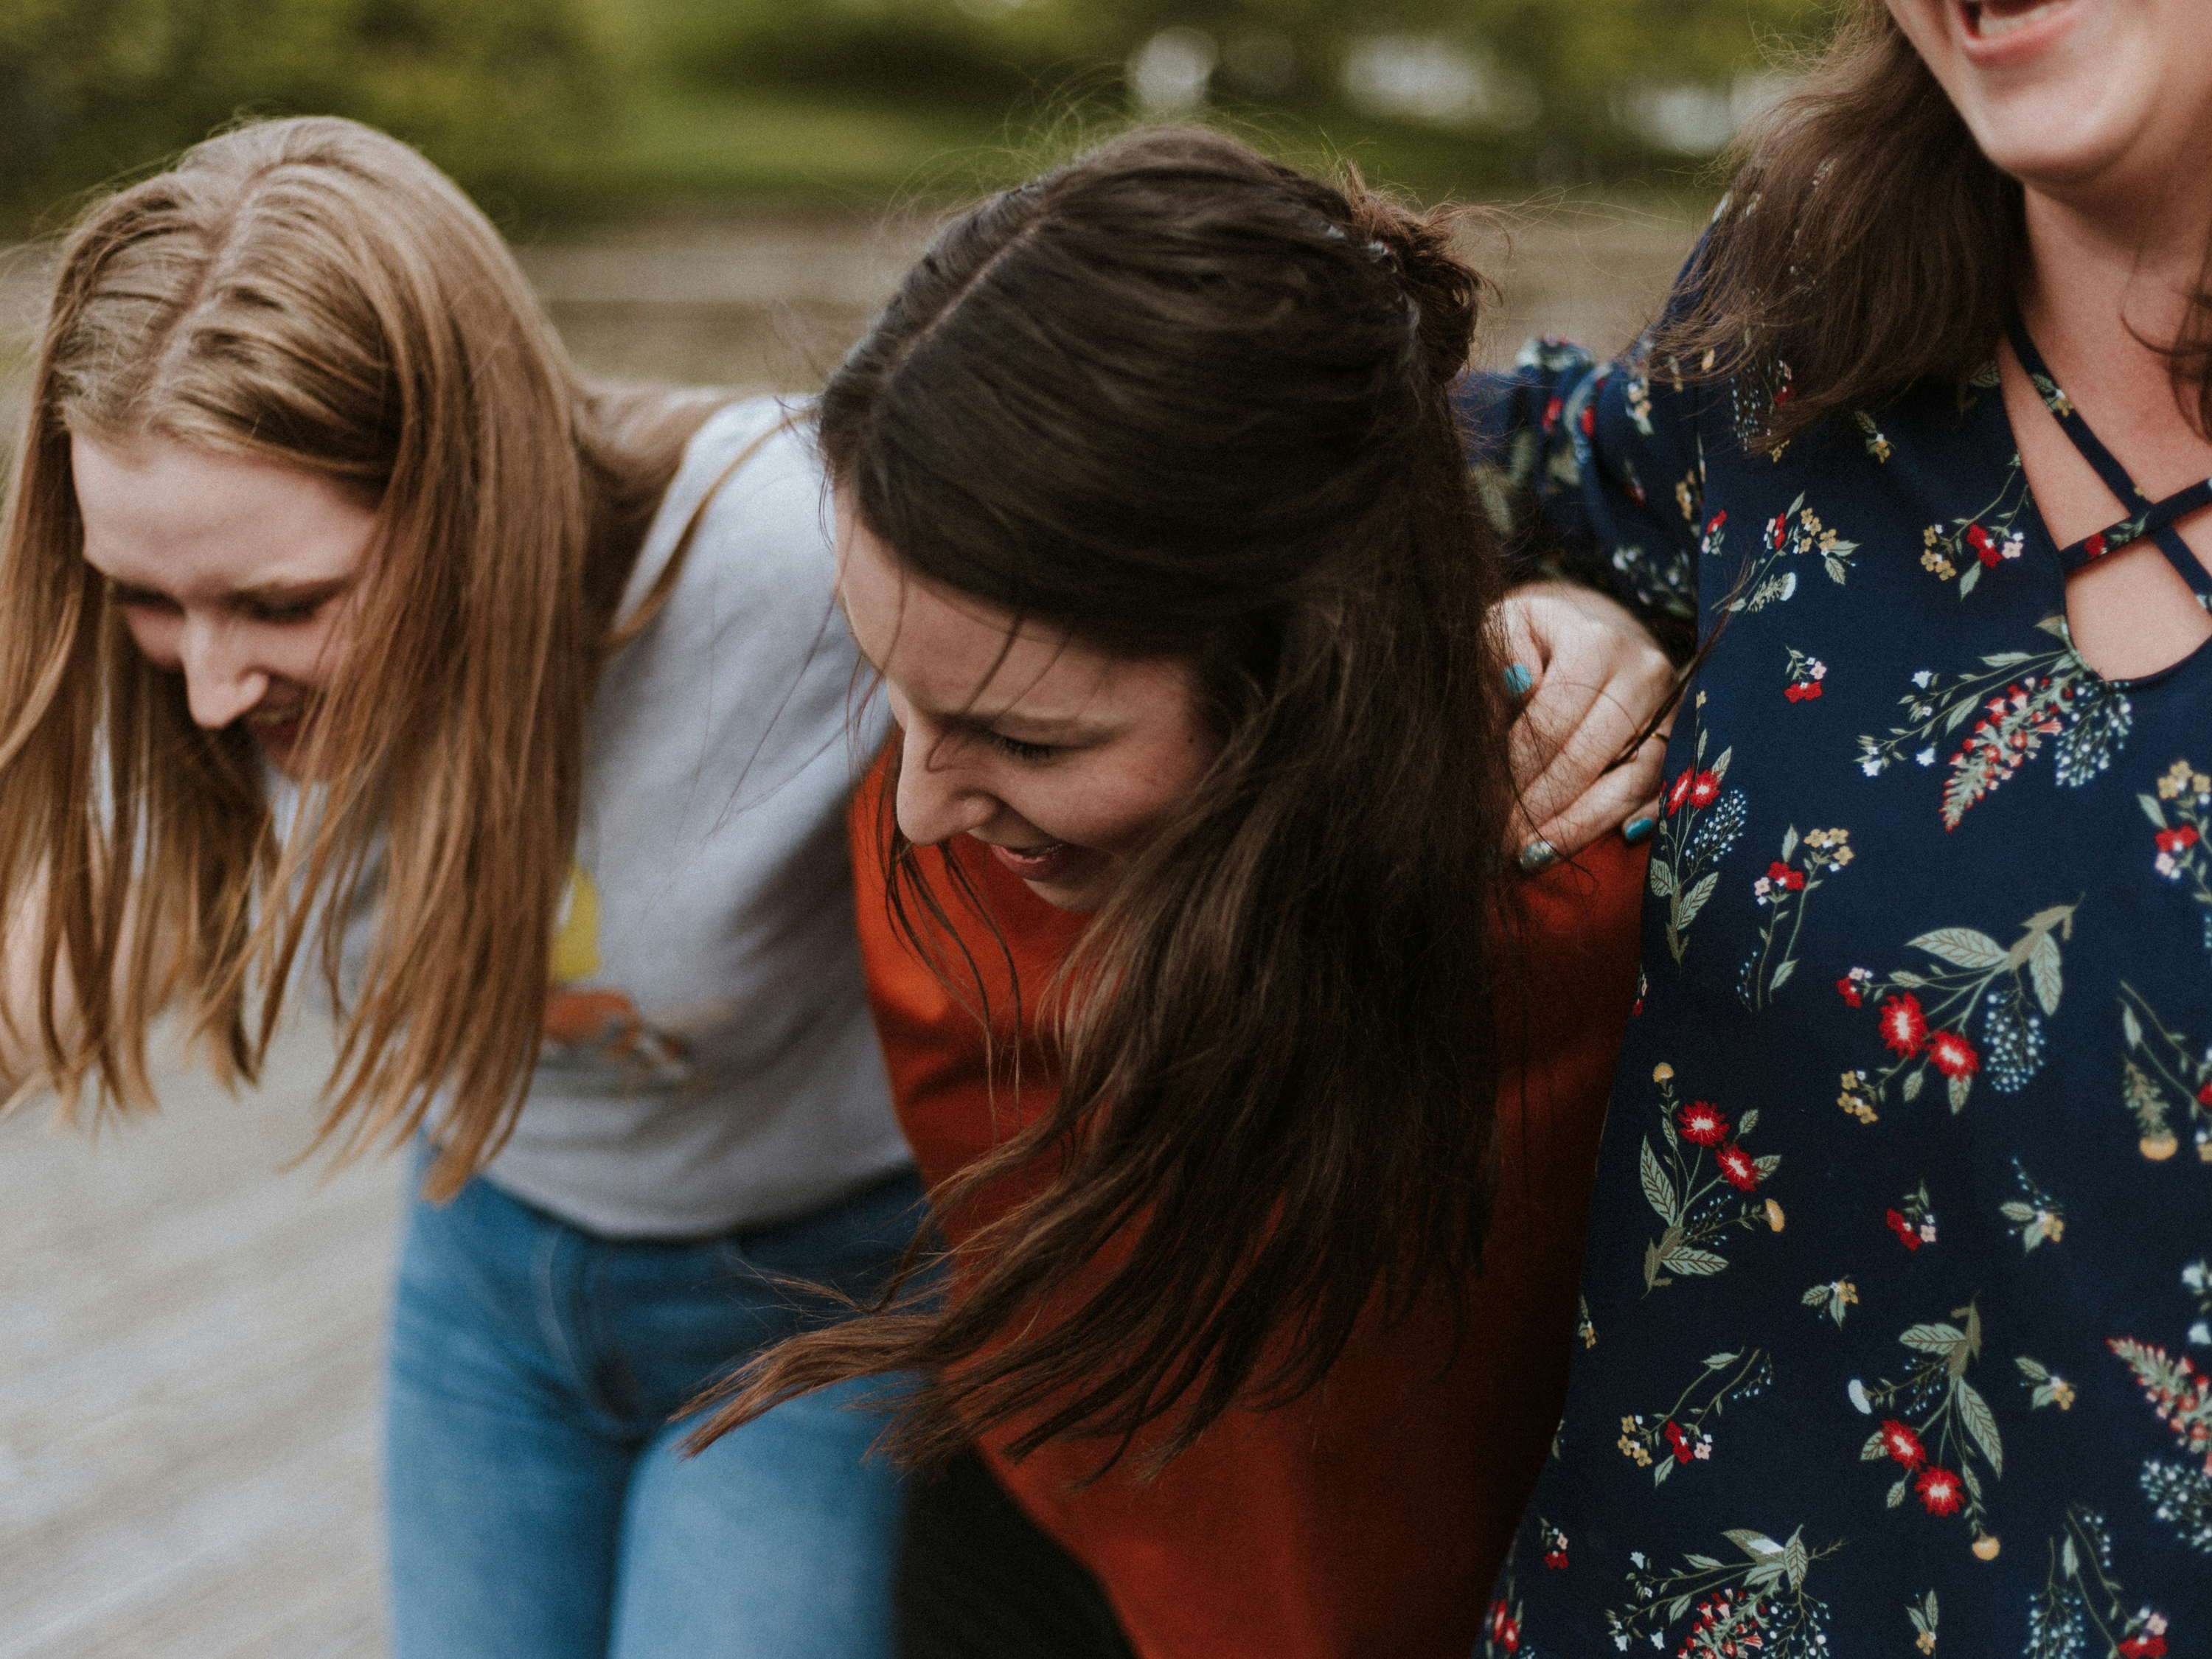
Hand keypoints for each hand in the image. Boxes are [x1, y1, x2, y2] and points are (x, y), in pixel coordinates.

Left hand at [1494, 581, 1674, 867]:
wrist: (1590, 631)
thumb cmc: (1535, 638)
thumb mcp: (1508, 628)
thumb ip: (1500, 654)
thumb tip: (1516, 683)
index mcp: (1597, 643)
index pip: (1551, 723)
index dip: (1515, 771)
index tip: (1483, 806)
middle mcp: (1644, 674)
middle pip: (1588, 758)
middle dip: (1540, 807)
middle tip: (1502, 843)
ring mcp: (1671, 709)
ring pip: (1630, 782)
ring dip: (1580, 826)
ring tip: (1536, 855)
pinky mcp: (1683, 738)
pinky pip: (1661, 791)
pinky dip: (1633, 821)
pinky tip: (1602, 844)